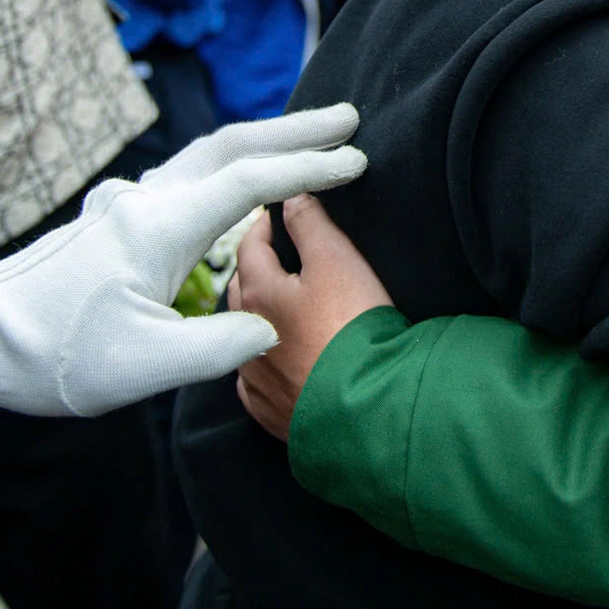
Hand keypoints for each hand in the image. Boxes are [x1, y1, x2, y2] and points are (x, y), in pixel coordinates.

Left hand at [0, 105, 369, 417]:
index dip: (309, 170)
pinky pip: (189, 169)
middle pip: (232, 144)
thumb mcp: (147, 366)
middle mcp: (146, 201)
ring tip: (311, 136)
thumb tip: (270, 325)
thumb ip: (221, 344)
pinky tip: (245, 173)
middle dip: (295, 130)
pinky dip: (232, 157)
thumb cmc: (59, 357)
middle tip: (350, 117)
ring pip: (208, 151)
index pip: (250, 183)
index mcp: (159, 227)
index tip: (358, 160)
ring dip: (263, 139)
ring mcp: (130, 203)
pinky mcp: (121, 217)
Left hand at [232, 193, 393, 442]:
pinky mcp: (272, 412)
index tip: (274, 215)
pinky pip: (257, 384)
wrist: (366, 406)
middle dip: (256, 269)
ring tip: (278, 308)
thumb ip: (311, 225)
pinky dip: (265, 366)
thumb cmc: (351, 327)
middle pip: (242, 291)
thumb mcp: (338, 261)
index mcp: (258, 295)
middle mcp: (247, 337)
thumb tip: (291, 196)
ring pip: (247, 338)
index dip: (263, 226)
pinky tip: (277, 365)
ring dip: (258, 319)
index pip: (250, 248)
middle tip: (275, 256)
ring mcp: (257, 379)